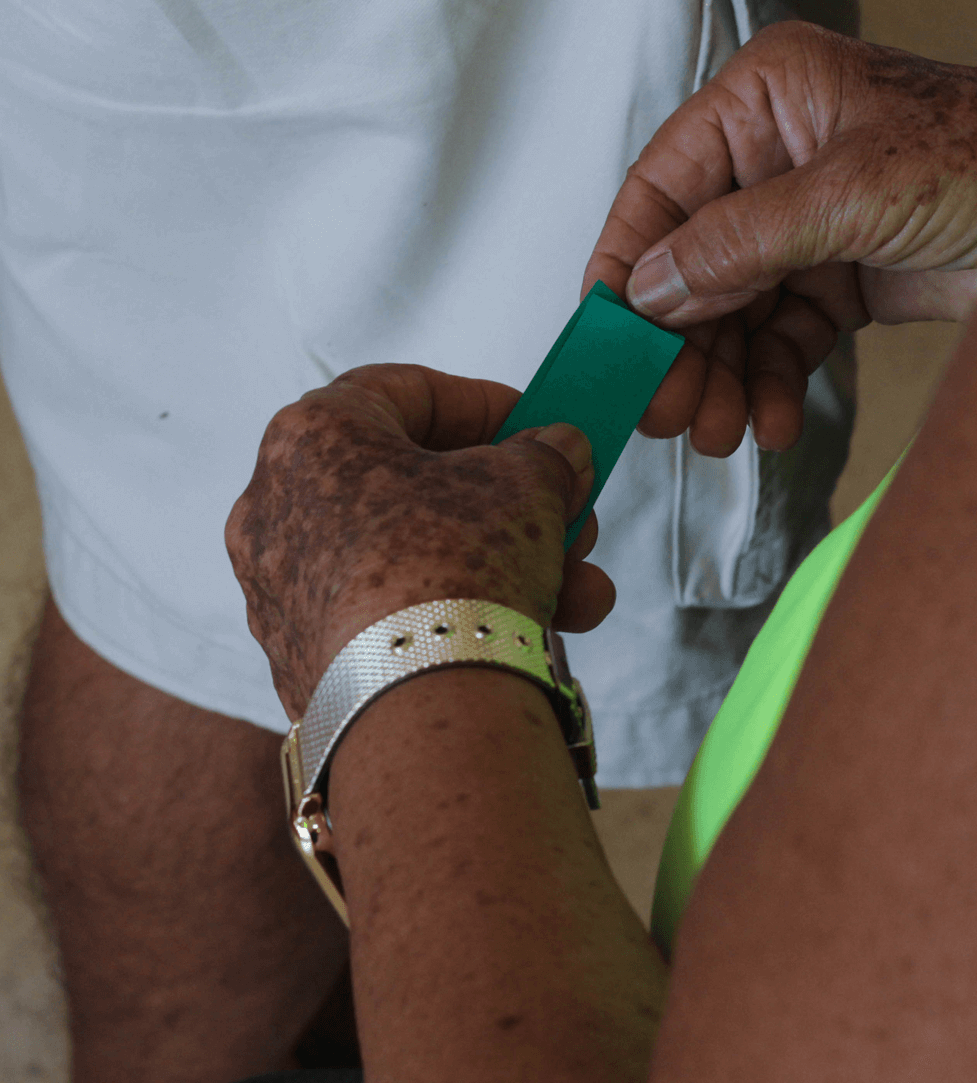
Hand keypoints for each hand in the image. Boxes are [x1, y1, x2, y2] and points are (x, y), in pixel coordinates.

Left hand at [225, 364, 614, 718]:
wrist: (418, 704)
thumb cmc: (460, 563)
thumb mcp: (527, 481)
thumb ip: (545, 454)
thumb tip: (559, 451)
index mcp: (312, 434)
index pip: (405, 391)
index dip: (485, 405)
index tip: (540, 428)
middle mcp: (276, 506)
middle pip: (416, 484)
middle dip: (510, 501)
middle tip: (569, 517)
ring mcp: (281, 590)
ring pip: (413, 557)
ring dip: (507, 566)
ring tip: (581, 594)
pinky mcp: (300, 660)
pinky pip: (393, 615)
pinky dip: (459, 615)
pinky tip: (537, 633)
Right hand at [583, 20, 976, 454]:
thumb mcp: (850, 194)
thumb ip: (739, 243)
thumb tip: (645, 291)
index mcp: (765, 98)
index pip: (662, 185)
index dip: (625, 264)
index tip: (605, 338)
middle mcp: (775, 154)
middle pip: (693, 258)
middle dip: (680, 342)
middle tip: (668, 413)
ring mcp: (807, 219)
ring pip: (734, 308)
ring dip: (723, 375)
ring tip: (721, 433)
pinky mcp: (841, 274)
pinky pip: (784, 335)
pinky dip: (772, 381)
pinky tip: (769, 422)